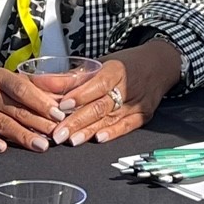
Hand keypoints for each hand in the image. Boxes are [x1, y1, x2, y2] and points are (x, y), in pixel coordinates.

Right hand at [0, 63, 74, 153]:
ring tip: (41, 146)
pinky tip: (2, 148)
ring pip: (2, 123)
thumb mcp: (6, 76)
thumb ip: (36, 84)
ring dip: (22, 136)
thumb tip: (65, 90)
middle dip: (40, 123)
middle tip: (58, 135)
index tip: (59, 114)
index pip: (23, 89)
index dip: (42, 102)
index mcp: (0, 77)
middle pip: (17, 109)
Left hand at [36, 41, 181, 145]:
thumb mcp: (102, 63)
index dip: (80, 95)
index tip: (62, 106)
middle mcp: (128, 87)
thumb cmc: (125, 64)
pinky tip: (98, 139)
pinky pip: (126, 127)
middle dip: (77, 121)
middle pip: (100, 106)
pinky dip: (112, 133)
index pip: (97, 84)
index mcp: (117, 70)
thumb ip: (74, 77)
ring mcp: (137, 103)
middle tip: (58, 133)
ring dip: (89, 131)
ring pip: (110, 119)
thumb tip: (44, 83)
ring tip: (71, 140)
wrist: (159, 66)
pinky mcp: (143, 116)